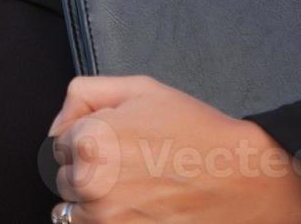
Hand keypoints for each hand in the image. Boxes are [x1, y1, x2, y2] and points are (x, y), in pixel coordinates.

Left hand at [48, 75, 300, 223]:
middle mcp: (91, 183)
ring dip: (94, 199)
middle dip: (88, 167)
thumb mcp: (140, 89)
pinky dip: (105, 220)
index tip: (118, 139)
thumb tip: (58, 123)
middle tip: (131, 162)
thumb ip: (84, 94)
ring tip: (135, 186)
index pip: (59, 142)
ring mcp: (105, 219)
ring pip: (73, 208)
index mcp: (90, 140)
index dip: (88, 136)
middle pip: (64, 176)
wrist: (241, 179)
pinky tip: (135, 207)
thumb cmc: (194, 132)